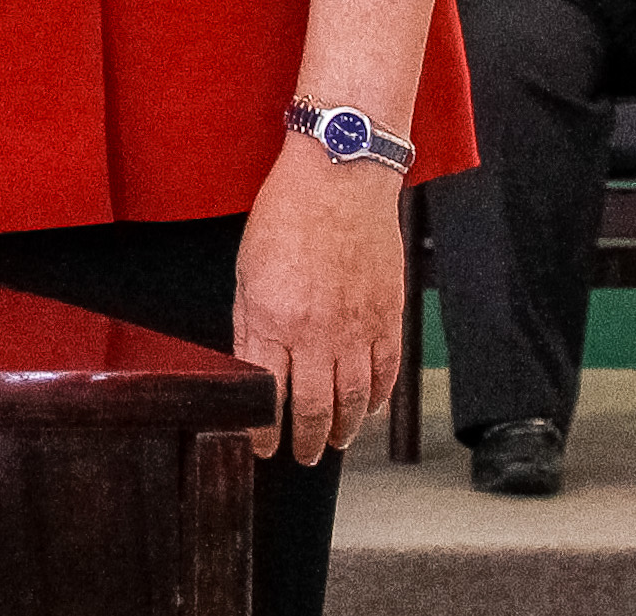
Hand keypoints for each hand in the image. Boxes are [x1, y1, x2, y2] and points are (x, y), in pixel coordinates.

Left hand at [234, 137, 406, 461]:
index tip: (261, 448)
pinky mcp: (388, 315)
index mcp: (273, 319)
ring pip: (354, 399)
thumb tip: (251, 369)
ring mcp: (358, 327)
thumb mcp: (246, 271)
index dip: (264, 430)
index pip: (267, 395)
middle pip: (314, 407)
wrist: (340, 179)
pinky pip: (386, 371)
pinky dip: (379, 398)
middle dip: (306, 441)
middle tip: (302, 457)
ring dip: (345, 428)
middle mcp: (317, 331)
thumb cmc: (285, 216)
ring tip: (335, 443)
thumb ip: (249, 324)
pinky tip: (370, 410)